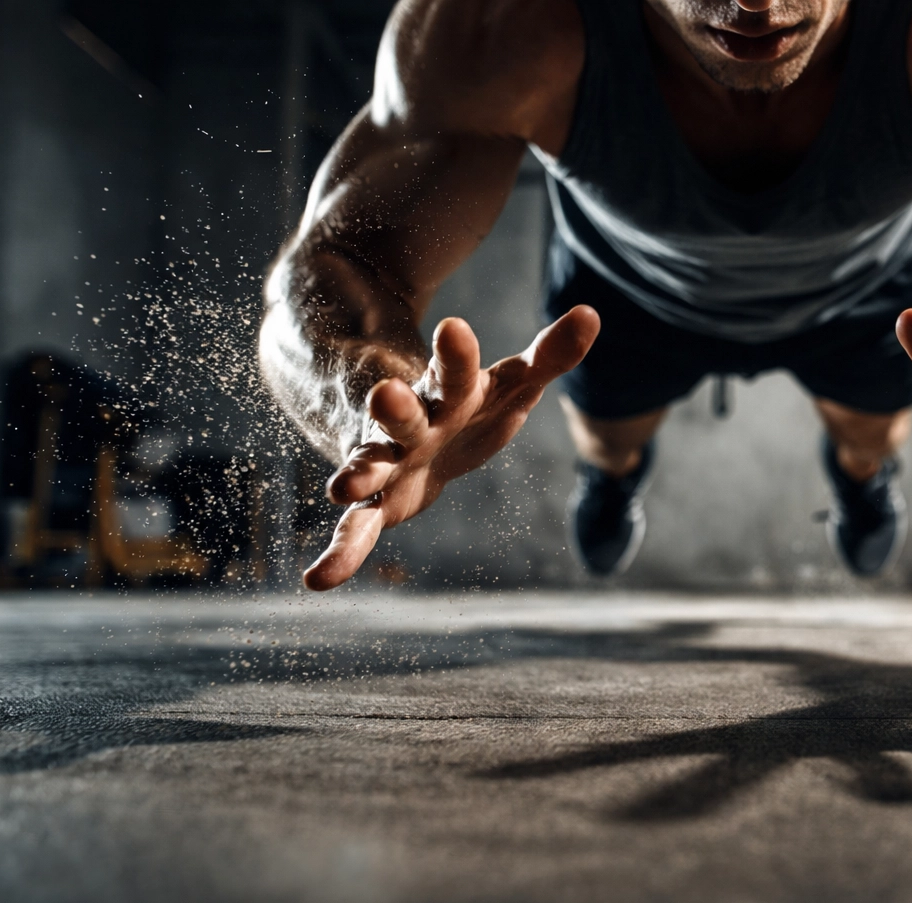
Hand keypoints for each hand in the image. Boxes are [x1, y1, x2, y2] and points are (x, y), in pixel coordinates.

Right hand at [304, 306, 599, 590]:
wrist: (389, 410)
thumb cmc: (468, 401)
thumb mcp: (509, 381)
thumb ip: (549, 354)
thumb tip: (592, 313)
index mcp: (448, 391)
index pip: (455, 369)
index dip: (456, 353)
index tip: (455, 328)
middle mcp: (412, 422)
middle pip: (405, 413)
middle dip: (397, 407)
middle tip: (387, 395)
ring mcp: (388, 459)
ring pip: (372, 464)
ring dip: (361, 474)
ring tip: (342, 489)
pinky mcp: (379, 499)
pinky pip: (358, 528)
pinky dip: (341, 553)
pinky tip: (319, 580)